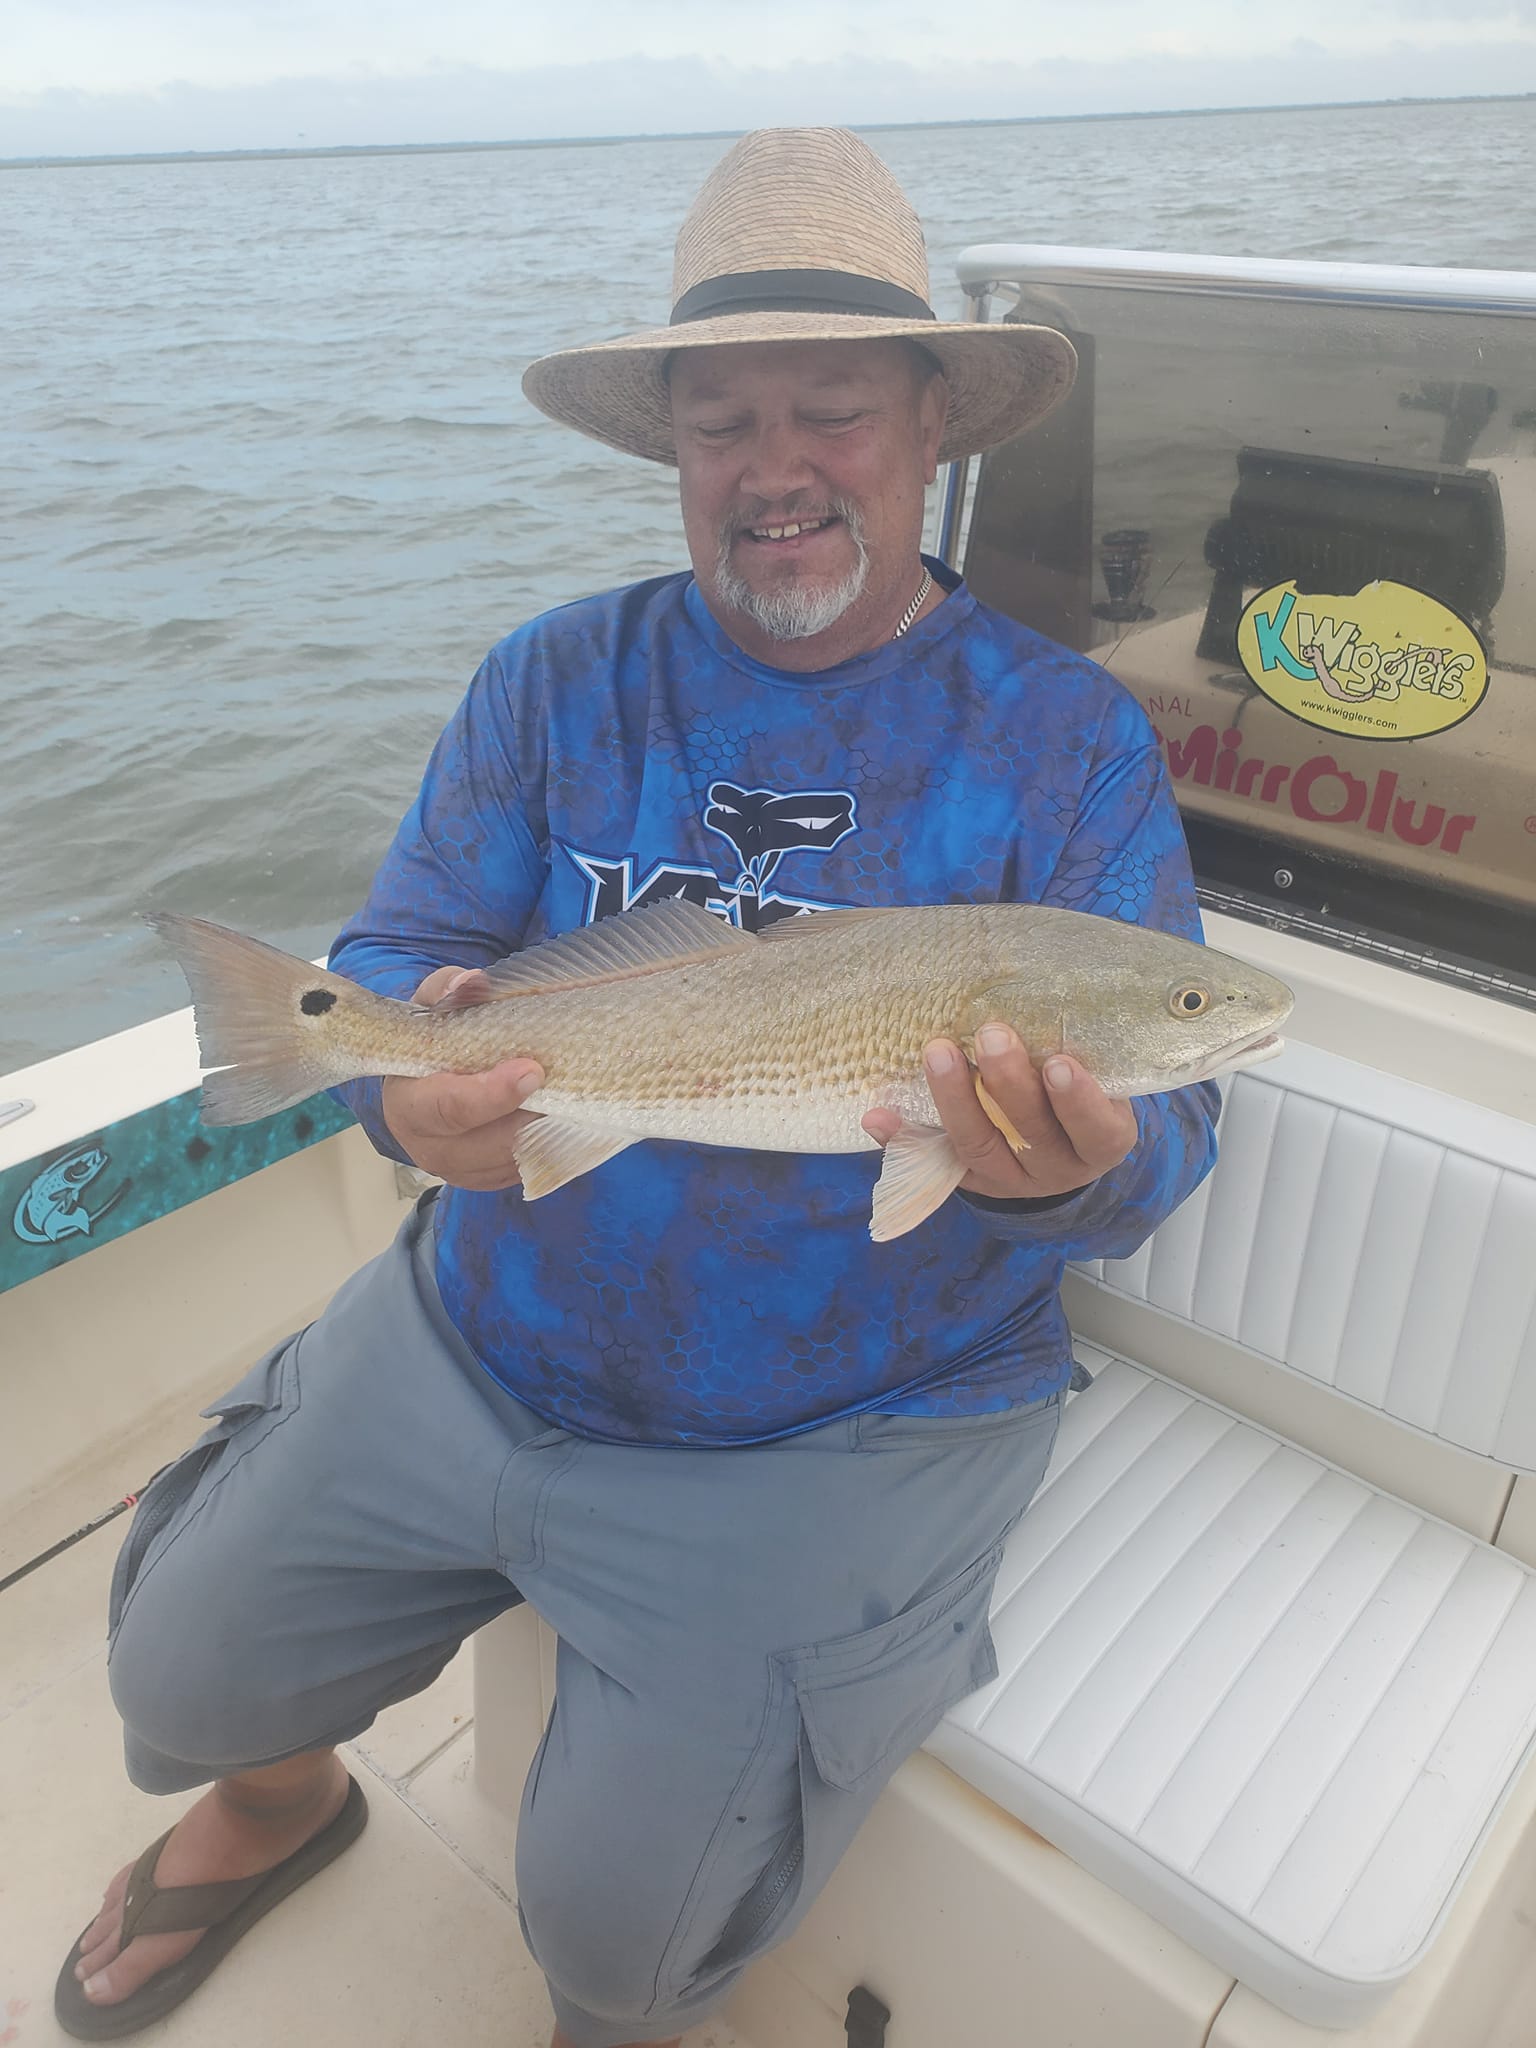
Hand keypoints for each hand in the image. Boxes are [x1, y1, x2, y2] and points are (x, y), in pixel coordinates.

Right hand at [381, 966, 544, 1190]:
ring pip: (513, 1159)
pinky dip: (547, 1144)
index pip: (448, 1108)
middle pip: (489, 1143)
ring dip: (543, 1130)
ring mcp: (459, 1170)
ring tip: (567, 1095)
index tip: (531, 1070)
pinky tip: (560, 1114)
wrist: (424, 1077)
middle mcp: (428, 1147)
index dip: (491, 1093)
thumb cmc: (430, 1039)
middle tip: (563, 1084)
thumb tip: (473, 982)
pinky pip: (525, 1169)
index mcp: (408, 1104)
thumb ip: (449, 990)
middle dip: (528, 1115)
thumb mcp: (431, 1005)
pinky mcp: (488, 1179)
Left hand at [861, 1023, 1136, 1201]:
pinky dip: (903, 1138)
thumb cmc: (1081, 1092)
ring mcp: (1011, 1179)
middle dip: (1009, 1085)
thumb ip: (1075, 1047)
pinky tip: (877, 1115)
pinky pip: (933, 1163)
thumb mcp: (1097, 1075)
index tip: (1061, 1062)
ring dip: (955, 1100)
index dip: (1079, 1101)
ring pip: (979, 1148)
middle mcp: (1058, 1167)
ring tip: (938, 1053)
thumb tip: (1034, 985)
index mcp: (1101, 1141)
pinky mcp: (970, 1181)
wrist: (1062, 1148)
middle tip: (991, 1035)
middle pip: (1034, 1136)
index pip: (1097, 1129)